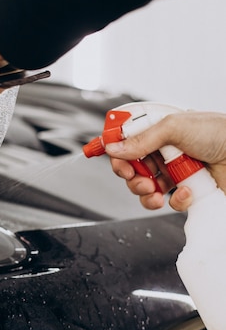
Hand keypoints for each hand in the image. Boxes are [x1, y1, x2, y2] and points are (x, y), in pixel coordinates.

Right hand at [105, 111, 225, 210]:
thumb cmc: (220, 133)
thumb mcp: (175, 127)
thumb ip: (142, 139)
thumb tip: (113, 148)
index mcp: (159, 131)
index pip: (126, 141)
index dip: (116, 151)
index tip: (114, 159)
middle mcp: (165, 151)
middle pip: (131, 167)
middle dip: (130, 176)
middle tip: (137, 179)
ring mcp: (175, 172)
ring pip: (146, 188)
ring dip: (145, 193)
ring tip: (155, 192)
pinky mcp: (188, 191)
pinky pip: (170, 201)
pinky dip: (176, 200)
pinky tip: (189, 192)